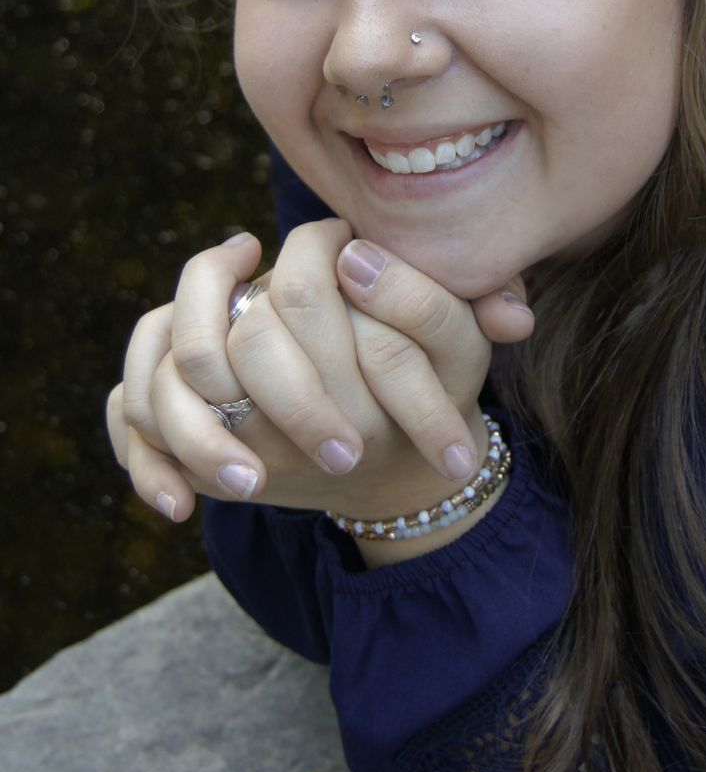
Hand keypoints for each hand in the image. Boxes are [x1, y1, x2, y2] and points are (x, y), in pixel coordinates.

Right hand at [107, 219, 533, 521]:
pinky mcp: (160, 399)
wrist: (380, 419)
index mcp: (312, 263)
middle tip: (348, 454)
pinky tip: (180, 508)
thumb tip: (515, 319)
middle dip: (292, 400)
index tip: (384, 405)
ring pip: (161, 371)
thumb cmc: (419, 367)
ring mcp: (192, 346)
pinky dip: (144, 461)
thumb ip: (480, 314)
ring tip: (253, 487)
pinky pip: (123, 416)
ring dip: (203, 434)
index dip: (338, 340)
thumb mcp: (454, 344)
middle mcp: (243, 297)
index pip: (307, 280)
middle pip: (239, 333)